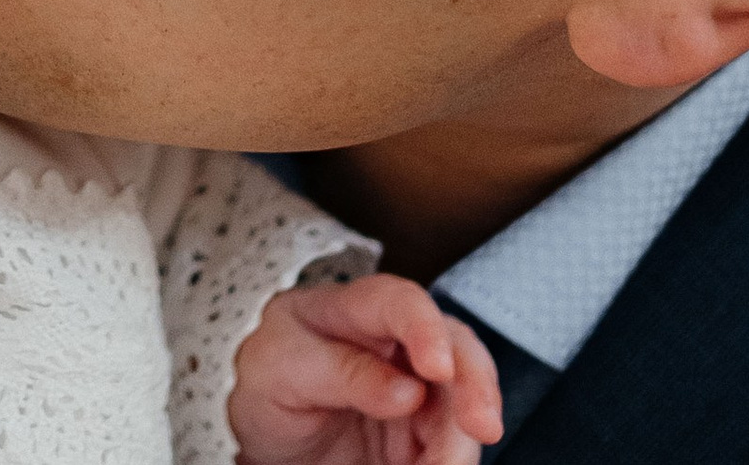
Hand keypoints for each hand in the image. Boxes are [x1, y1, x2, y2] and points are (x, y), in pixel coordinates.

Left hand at [229, 274, 504, 464]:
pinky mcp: (424, 428)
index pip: (399, 301)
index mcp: (352, 308)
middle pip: (455, 347)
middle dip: (475, 384)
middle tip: (482, 428)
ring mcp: (417, 385)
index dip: (426, 327)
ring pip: (462, 401)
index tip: (437, 368)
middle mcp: (397, 341)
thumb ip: (341, 372)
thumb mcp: (281, 370)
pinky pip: (451, 441)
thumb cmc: (267, 381)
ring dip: (462, 438)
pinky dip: (450, 458)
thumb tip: (409, 391)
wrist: (266, 431)